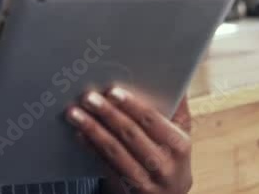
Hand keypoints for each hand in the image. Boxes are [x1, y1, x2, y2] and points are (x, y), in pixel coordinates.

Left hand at [66, 87, 192, 193]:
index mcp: (178, 145)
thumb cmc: (173, 158)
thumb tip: (177, 76)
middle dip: (107, 113)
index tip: (113, 92)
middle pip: (130, 134)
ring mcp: (145, 181)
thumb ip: (178, 107)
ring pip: (114, 151)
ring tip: (76, 113)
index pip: (152, 120)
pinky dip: (91, 149)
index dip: (132, 105)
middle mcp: (163, 165)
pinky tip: (80, 134)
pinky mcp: (127, 191)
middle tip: (89, 97)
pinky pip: (105, 166)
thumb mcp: (182, 135)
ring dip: (93, 130)